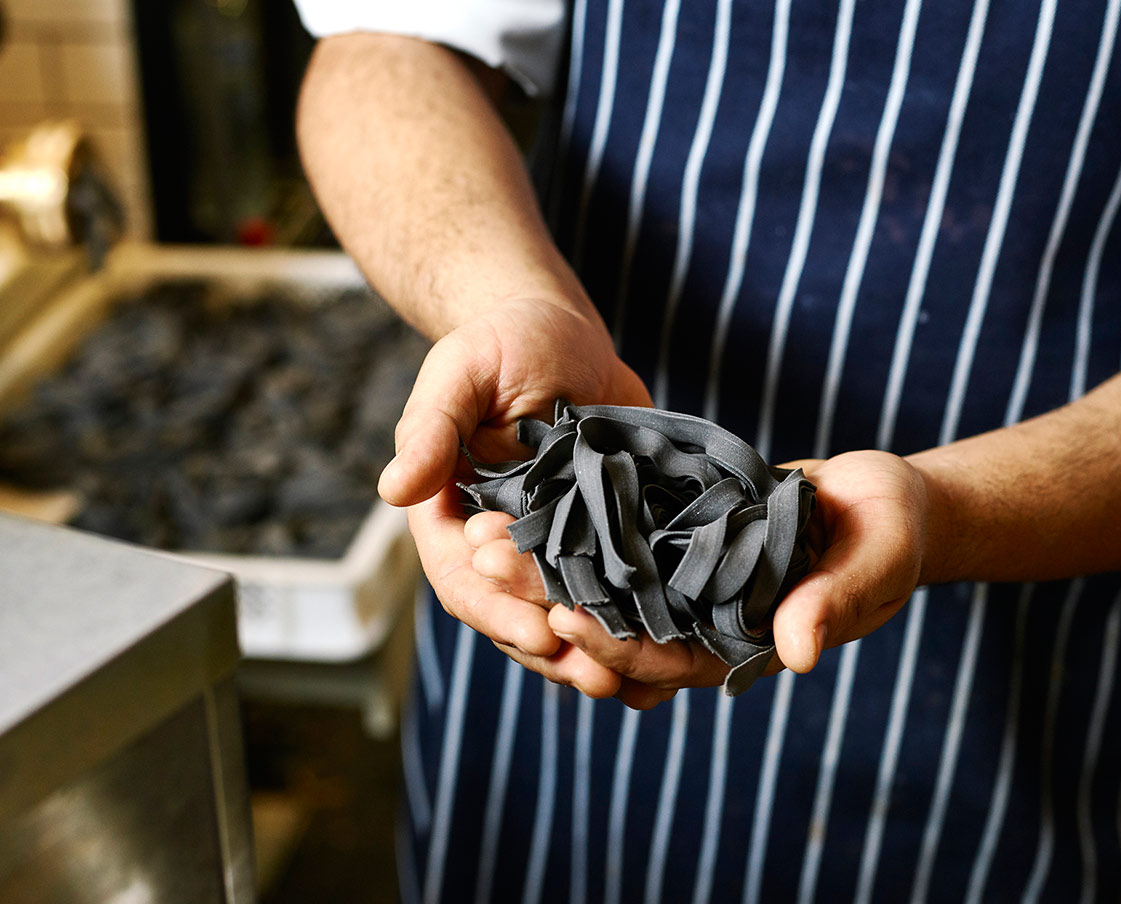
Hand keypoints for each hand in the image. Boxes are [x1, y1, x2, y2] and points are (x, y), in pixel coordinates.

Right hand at [388, 298, 651, 697]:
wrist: (560, 331)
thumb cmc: (500, 342)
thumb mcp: (462, 373)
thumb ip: (431, 429)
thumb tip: (392, 490)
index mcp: (454, 520)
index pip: (467, 582)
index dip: (499, 612)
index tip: (539, 633)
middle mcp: (505, 547)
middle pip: (521, 617)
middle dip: (559, 654)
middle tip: (601, 679)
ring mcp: (560, 546)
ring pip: (572, 619)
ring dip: (602, 653)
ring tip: (642, 682)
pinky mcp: (610, 535)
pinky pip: (620, 590)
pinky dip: (643, 622)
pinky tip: (680, 648)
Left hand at [472, 449, 929, 704]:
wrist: (885, 500)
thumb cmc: (892, 539)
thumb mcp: (874, 567)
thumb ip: (834, 605)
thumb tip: (796, 652)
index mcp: (737, 644)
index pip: (663, 658)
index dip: (612, 644)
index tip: (560, 619)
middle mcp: (698, 616)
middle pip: (613, 616)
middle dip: (549, 594)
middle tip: (487, 563)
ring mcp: (683, 573)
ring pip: (601, 571)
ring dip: (545, 553)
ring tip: (484, 524)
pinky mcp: (676, 529)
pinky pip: (617, 526)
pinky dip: (575, 511)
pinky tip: (527, 485)